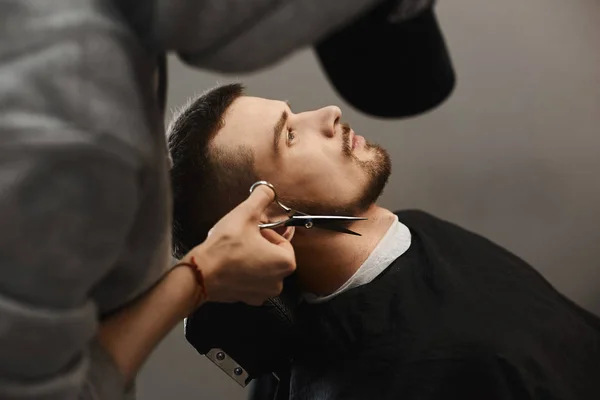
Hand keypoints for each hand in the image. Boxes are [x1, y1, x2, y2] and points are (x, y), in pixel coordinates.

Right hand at [182, 184, 296, 305]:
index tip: (252, 230)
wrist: (200, 274)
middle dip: (260, 244)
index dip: (267, 232)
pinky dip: (244, 272)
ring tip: (235, 250)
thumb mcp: (245, 214)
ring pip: (263, 267)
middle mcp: (278, 282)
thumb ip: (261, 197)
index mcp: (285, 263)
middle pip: (274, 255)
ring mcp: (263, 293)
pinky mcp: (248, 299)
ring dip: (252, 257)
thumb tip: (268, 190)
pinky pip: (251, 280)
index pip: (282, 240)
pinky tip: (231, 264)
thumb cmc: (224, 248)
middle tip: (242, 238)